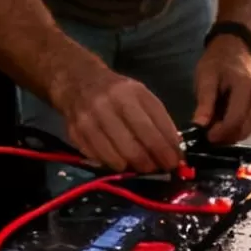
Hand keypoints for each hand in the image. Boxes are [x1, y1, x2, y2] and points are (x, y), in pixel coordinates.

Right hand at [50, 58, 183, 172]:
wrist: (79, 80)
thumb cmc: (118, 91)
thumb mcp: (142, 95)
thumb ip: (159, 120)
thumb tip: (174, 149)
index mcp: (128, 94)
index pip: (150, 128)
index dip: (165, 150)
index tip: (174, 162)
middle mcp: (106, 106)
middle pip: (132, 146)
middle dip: (149, 164)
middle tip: (157, 169)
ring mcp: (88, 121)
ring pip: (115, 158)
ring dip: (131, 168)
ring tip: (139, 167)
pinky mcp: (75, 134)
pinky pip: (98, 159)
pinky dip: (112, 165)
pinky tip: (120, 162)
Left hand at [191, 36, 250, 146]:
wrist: (233, 49)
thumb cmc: (217, 61)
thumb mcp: (205, 77)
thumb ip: (204, 102)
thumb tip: (199, 126)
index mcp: (245, 87)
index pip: (236, 119)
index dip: (220, 133)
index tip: (204, 137)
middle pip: (244, 129)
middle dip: (224, 137)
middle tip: (205, 136)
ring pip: (247, 130)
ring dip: (229, 135)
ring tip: (212, 129)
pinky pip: (247, 124)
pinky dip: (233, 129)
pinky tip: (220, 124)